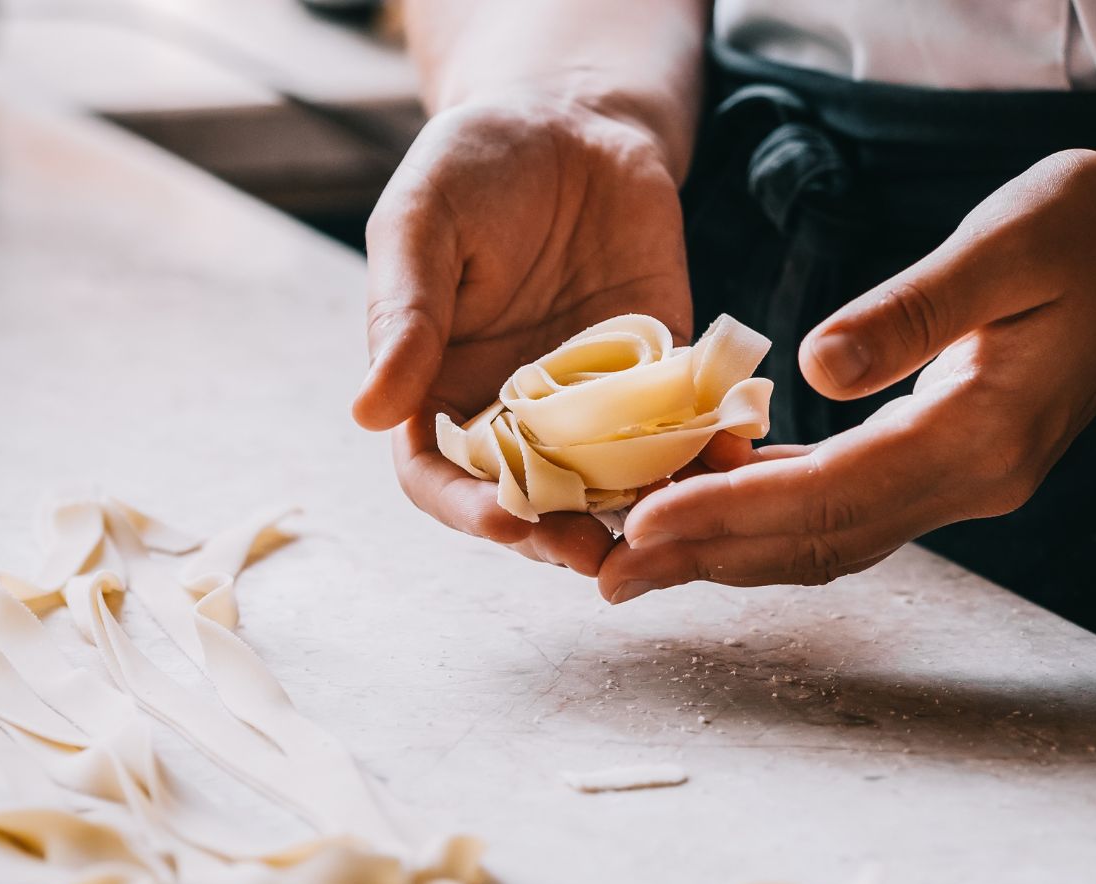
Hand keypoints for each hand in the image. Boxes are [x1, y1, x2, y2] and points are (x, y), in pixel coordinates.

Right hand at [353, 97, 692, 575]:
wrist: (571, 117)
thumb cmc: (475, 164)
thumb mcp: (420, 225)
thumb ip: (403, 316)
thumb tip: (366, 412)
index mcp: (442, 389)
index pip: (441, 479)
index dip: (468, 511)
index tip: (506, 523)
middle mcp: (517, 411)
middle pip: (532, 502)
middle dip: (559, 537)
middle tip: (594, 554)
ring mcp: (594, 399)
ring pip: (612, 482)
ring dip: (639, 512)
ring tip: (668, 528)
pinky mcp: (662, 370)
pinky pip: (683, 425)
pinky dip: (706, 449)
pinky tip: (729, 455)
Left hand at [600, 150, 1095, 602]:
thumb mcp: (1009, 243)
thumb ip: (914, 309)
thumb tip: (816, 364)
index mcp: (983, 432)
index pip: (836, 491)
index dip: (735, 508)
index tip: (647, 521)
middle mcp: (974, 480)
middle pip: (821, 541)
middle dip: (711, 557)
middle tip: (607, 574)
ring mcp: (967, 484)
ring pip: (831, 540)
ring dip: (734, 554)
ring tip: (638, 561)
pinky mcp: (954, 466)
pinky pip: (850, 512)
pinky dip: (775, 517)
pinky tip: (714, 506)